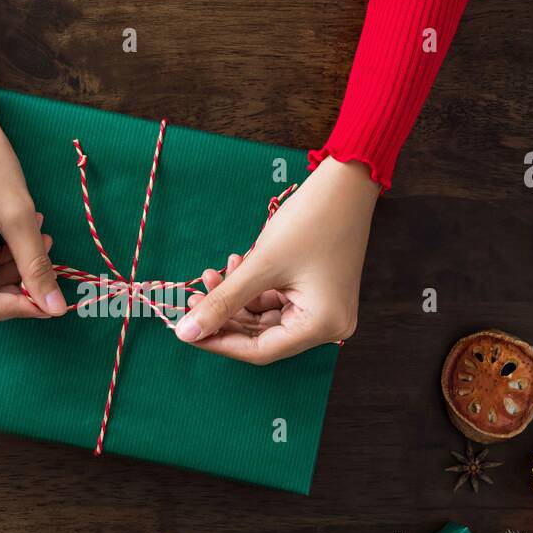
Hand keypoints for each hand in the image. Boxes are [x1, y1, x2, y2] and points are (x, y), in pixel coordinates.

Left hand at [174, 159, 377, 363]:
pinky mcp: (316, 293)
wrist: (346, 182)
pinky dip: (251, 287)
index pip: (261, 350)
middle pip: (262, 335)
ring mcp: (322, 309)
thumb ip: (222, 301)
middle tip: (193, 298)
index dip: (220, 342)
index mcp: (322, 326)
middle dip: (225, 315)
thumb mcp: (260, 265)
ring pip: (264, 317)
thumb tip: (186, 332)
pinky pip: (275, 300)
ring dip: (235, 298)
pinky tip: (235, 264)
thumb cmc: (312, 220)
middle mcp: (328, 325)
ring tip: (212, 274)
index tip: (187, 331)